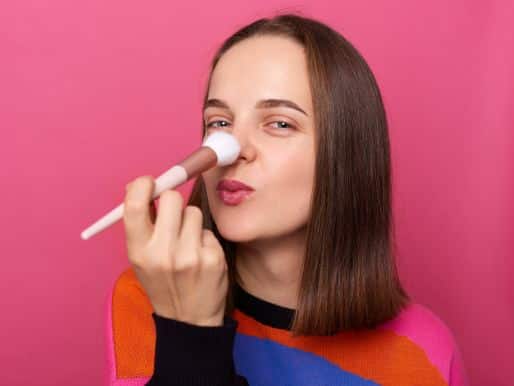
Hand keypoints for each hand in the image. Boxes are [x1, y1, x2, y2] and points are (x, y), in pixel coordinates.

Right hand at [122, 175, 227, 326]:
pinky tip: (200, 255)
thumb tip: (142, 185)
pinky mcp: (213, 257)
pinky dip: (204, 238)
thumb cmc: (163, 282)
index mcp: (139, 251)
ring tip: (187, 241)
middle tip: (173, 214)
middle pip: (172, 198)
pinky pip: (208, 229)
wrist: (188, 319)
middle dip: (172, 201)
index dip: (142, 185)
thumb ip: (141, 224)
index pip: (135, 205)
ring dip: (190, 221)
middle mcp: (163, 253)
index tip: (150, 182)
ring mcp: (190, 256)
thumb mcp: (141, 258)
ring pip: (194, 211)